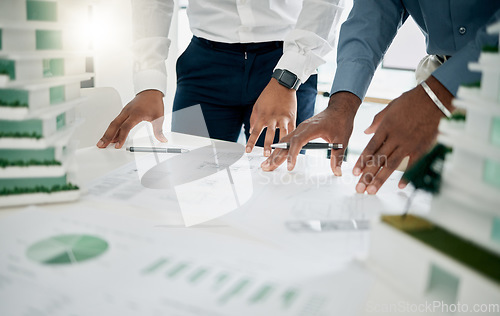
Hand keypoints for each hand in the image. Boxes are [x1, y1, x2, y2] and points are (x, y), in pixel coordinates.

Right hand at [96, 90, 166, 148]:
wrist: (150, 91)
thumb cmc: (154, 102)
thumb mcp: (158, 117)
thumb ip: (159, 130)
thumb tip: (162, 139)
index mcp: (136, 113)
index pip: (126, 127)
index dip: (121, 137)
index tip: (118, 145)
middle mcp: (127, 112)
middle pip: (114, 125)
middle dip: (107, 136)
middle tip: (101, 145)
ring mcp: (124, 111)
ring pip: (113, 123)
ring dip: (107, 133)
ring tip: (102, 143)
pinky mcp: (124, 112)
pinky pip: (116, 121)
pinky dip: (112, 129)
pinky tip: (111, 136)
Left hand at [246, 78, 296, 156]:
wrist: (282, 85)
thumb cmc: (267, 95)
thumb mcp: (257, 106)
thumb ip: (254, 119)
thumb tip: (250, 131)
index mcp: (262, 116)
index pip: (255, 132)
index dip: (251, 142)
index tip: (248, 151)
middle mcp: (272, 118)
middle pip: (269, 135)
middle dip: (267, 146)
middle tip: (266, 156)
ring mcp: (283, 118)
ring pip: (282, 134)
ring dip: (281, 145)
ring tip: (281, 154)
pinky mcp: (292, 117)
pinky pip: (292, 130)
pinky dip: (292, 138)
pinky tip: (292, 146)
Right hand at [261, 92, 360, 175]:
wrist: (340, 108)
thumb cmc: (341, 121)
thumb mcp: (342, 140)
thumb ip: (338, 156)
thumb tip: (337, 171)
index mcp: (311, 129)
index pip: (297, 142)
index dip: (292, 155)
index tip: (290, 166)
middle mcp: (302, 128)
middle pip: (285, 143)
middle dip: (275, 156)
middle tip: (266, 167)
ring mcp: (300, 129)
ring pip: (284, 141)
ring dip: (275, 153)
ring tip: (266, 163)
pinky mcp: (301, 130)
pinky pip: (288, 139)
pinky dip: (280, 148)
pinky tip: (275, 155)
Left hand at [353, 75, 454, 193]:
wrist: (434, 98)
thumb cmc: (412, 100)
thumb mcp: (390, 107)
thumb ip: (377, 121)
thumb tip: (366, 131)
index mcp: (386, 128)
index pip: (370, 148)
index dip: (362, 162)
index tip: (354, 172)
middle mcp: (395, 138)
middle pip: (378, 160)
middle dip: (367, 176)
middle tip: (359, 188)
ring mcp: (408, 144)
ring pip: (391, 165)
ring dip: (380, 179)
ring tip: (371, 190)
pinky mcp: (421, 148)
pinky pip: (412, 165)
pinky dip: (406, 176)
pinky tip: (399, 186)